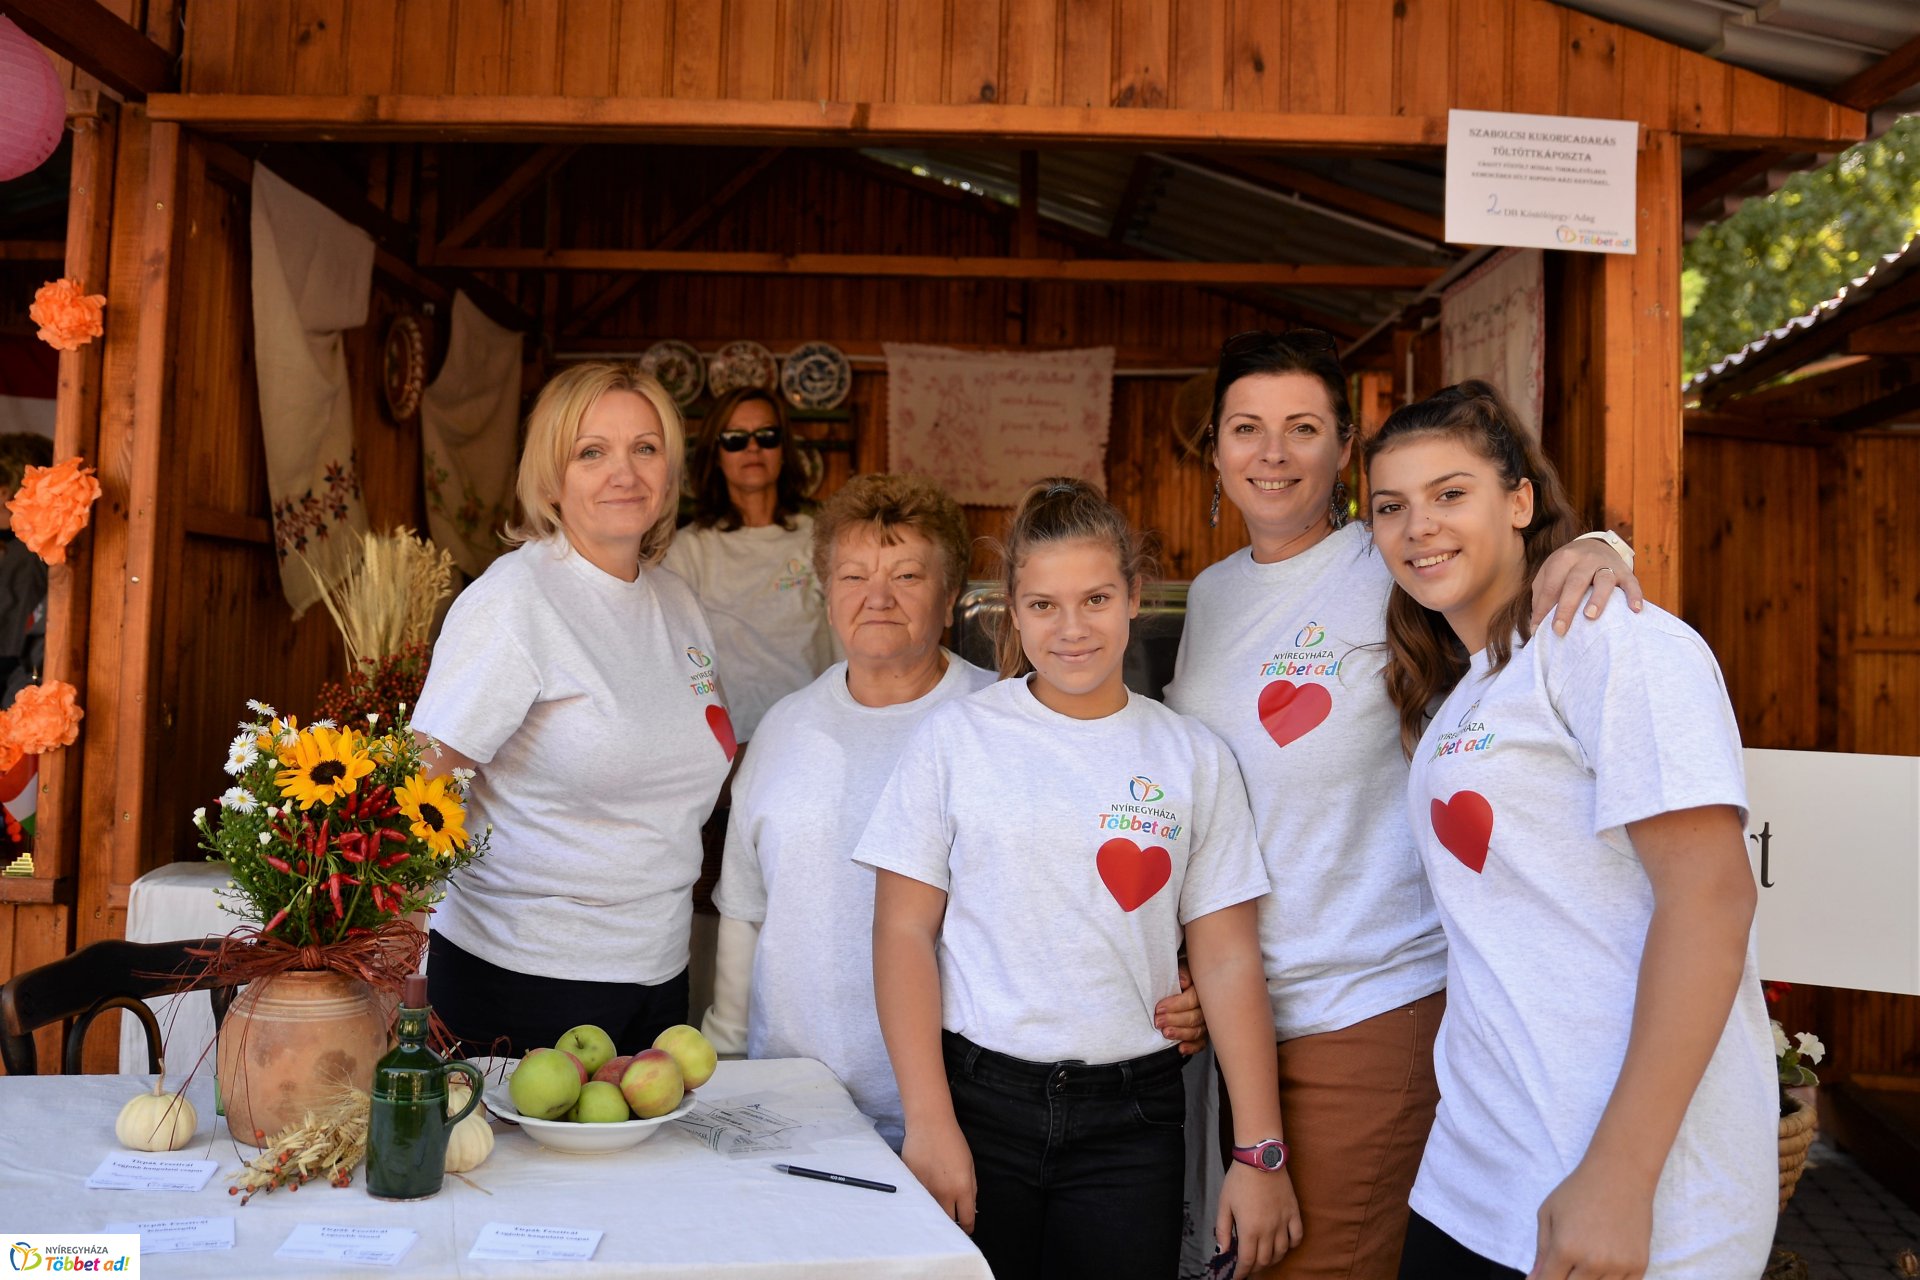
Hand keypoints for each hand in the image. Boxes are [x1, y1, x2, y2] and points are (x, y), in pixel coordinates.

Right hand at [902, 1117, 977, 1234]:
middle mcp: (943, 1192)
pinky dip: (921, 1198)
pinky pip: (916, 1197)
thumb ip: (971, 1190)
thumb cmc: (953, 1142)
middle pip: (947, 1221)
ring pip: (930, 1211)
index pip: (966, 1219)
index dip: (967, 1228)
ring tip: (937, 1207)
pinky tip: (923, 1191)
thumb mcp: (969, 1165)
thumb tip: (970, 1210)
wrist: (929, 1123)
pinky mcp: (910, 1181)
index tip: (966, 1229)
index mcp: (962, 1188)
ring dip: (934, 1212)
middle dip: (951, 1223)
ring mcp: (925, 1188)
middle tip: (951, 1221)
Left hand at [1155, 960, 1209, 1055]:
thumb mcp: (1185, 964)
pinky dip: (1192, 1047)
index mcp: (1204, 989)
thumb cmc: (1187, 971)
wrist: (1194, 976)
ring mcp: (1208, 1021)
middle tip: (1158, 1021)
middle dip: (1174, 1021)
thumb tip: (1183, 981)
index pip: (1192, 1000)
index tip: (1159, 1008)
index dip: (1175, 1005)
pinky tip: (1181, 1049)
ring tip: (1166, 1033)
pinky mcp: (1204, 1032)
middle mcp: (1208, 1007)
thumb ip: (1184, 971)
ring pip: (1197, 1031)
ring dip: (1181, 1034)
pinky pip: (1201, 1043)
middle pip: (1194, 1017)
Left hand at [1215, 1162, 1302, 1272]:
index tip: (1237, 1278)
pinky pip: (1297, 1236)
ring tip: (1264, 1259)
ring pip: (1281, 1252)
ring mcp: (1283, 1222)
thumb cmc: (1239, 1180)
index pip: (1247, 1261)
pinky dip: (1292, 1245)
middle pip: (1264, 1260)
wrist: (1260, 1159)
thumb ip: (1222, 1230)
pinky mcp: (1293, 1212)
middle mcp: (1268, 1230)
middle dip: (1255, 1268)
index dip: (1242, 1273)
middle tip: (1249, 1268)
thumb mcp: (1224, 1204)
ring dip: (1272, 1259)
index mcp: (1249, 1229)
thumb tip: (1222, 1251)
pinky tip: (1285, 1245)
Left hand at [1527, 1160, 1652, 1279]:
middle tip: (1566, 1264)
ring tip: (1585, 1260)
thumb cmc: (1579, 1191)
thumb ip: (1541, 1251)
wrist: (1621, 1175)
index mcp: (1565, 1249)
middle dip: (1564, 1279)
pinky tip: (1604, 1267)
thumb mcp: (1548, 1214)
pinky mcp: (1638, 1266)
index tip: (1545, 1277)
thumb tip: (1534, 1279)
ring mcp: (1618, 1267)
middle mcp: (1592, 1262)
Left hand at [1531, 537, 1643, 634]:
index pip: (1551, 585)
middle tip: (1559, 630)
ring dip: (1597, 598)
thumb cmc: (1568, 568)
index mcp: (1564, 558)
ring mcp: (1607, 564)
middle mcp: (1586, 559)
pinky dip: (1634, 595)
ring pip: (1603, 579)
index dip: (1543, 608)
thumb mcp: (1550, 572)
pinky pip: (1632, 583)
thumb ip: (1542, 594)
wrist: (1596, 545)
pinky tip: (1634, 610)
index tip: (1537, 630)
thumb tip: (1537, 623)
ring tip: (1590, 616)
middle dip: (1566, 607)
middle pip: (1575, 583)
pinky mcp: (1626, 571)